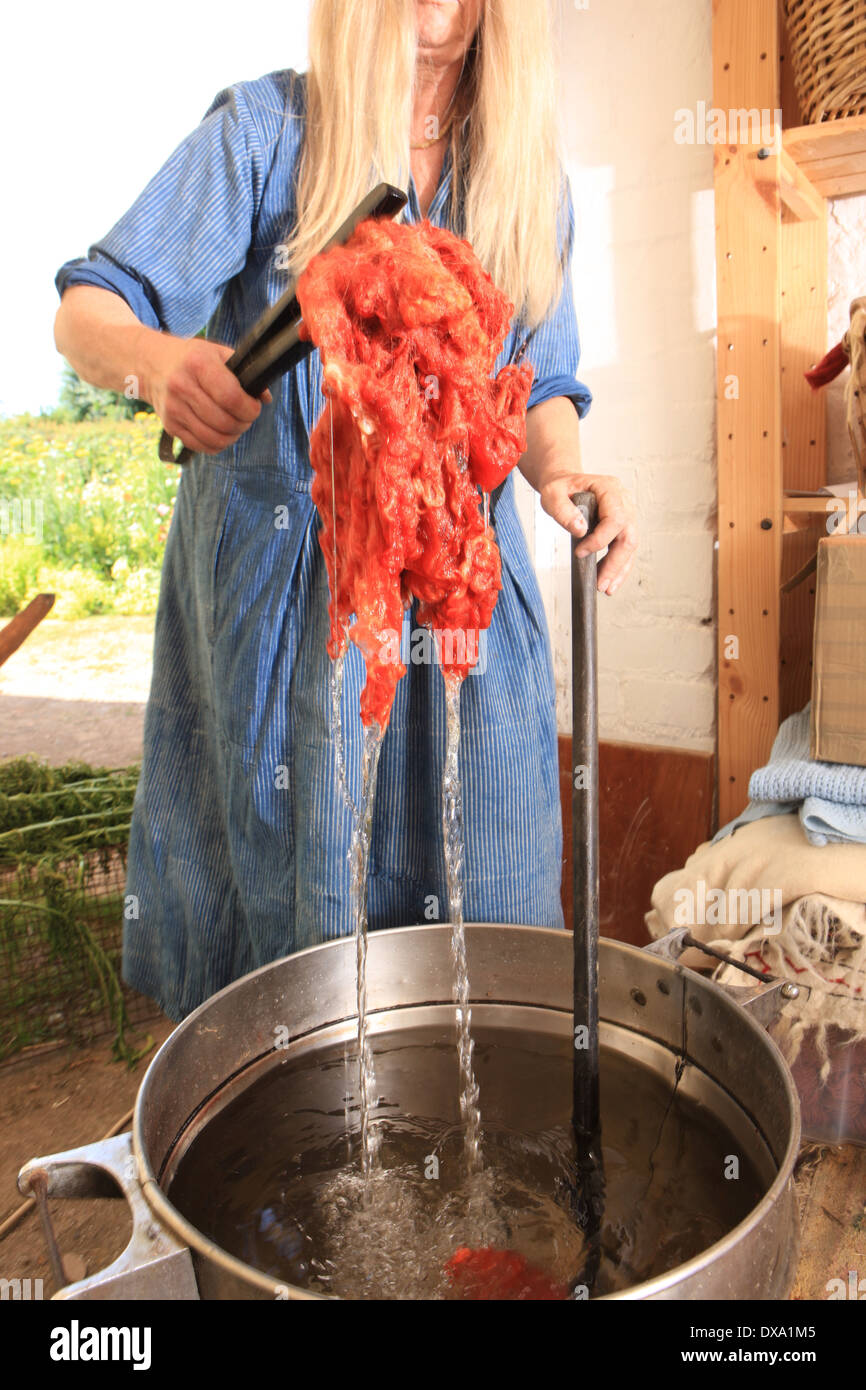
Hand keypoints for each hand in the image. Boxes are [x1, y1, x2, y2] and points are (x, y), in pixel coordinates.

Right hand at [141, 332, 271, 455]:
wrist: (152, 364)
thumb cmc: (192, 358)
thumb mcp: (217, 353)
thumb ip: (244, 372)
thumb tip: (265, 398)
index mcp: (197, 364)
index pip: (230, 397)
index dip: (249, 408)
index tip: (254, 407)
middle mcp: (181, 386)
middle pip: (224, 422)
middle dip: (244, 424)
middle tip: (246, 417)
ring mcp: (173, 409)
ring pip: (214, 439)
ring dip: (232, 437)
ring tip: (235, 426)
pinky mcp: (170, 425)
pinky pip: (202, 446)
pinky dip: (217, 445)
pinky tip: (221, 432)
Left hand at [538, 472, 637, 594]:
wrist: (566, 484)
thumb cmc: (561, 487)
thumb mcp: (552, 494)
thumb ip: (563, 510)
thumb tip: (580, 530)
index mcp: (609, 488)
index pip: (615, 519)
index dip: (600, 540)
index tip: (580, 552)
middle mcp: (623, 501)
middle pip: (628, 537)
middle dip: (614, 563)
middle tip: (600, 584)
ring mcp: (626, 514)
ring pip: (630, 546)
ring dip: (618, 569)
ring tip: (605, 588)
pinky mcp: (622, 527)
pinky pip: (625, 549)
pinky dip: (618, 567)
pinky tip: (609, 581)